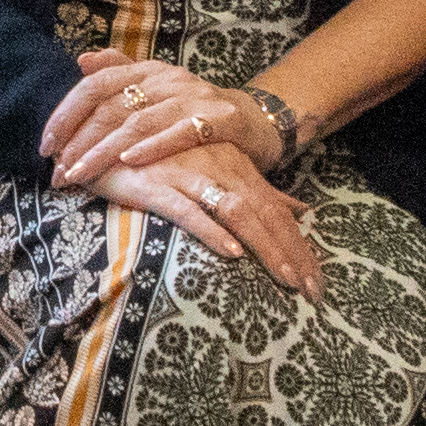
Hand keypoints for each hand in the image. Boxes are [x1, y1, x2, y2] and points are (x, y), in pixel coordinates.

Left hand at [43, 46, 263, 185]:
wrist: (256, 121)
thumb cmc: (195, 111)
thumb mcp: (157, 89)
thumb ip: (120, 73)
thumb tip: (81, 60)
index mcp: (147, 70)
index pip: (96, 84)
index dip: (67, 113)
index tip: (45, 145)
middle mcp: (168, 78)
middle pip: (112, 106)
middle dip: (80, 141)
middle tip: (58, 172)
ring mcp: (195, 97)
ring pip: (139, 121)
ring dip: (105, 151)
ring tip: (81, 174)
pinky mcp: (221, 119)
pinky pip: (182, 133)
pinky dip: (153, 147)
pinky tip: (129, 162)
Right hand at [88, 141, 320, 297]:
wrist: (106, 131)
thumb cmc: (166, 155)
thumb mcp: (218, 168)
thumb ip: (257, 189)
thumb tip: (300, 209)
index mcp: (237, 169)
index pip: (278, 212)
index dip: (301, 247)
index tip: (319, 283)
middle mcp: (221, 170)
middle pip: (266, 216)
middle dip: (293, 255)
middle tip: (314, 293)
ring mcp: (191, 176)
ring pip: (237, 213)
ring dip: (264, 246)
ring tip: (285, 279)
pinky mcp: (158, 186)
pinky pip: (189, 211)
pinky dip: (211, 230)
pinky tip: (231, 252)